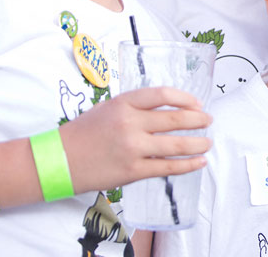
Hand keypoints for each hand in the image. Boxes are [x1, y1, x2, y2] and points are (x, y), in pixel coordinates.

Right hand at [59, 86, 212, 194]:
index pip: (163, 95)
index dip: (185, 98)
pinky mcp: (133, 171)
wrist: (58, 160)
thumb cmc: (84, 133)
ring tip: (208, 142)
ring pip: (176, 144)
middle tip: (209, 120)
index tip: (196, 103)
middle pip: (175, 119)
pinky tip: (199, 162)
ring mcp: (133, 147)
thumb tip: (168, 109)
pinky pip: (168, 167)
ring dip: (198, 143)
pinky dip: (188, 165)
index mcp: (124, 103)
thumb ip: (135, 107)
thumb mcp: (108, 108)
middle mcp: (130, 123)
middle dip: (198, 120)